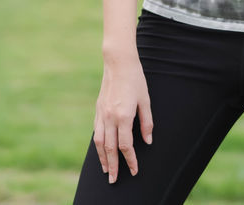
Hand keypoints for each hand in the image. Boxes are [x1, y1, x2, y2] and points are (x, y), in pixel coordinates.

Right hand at [93, 54, 153, 183]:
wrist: (118, 62)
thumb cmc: (135, 80)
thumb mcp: (145, 101)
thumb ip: (147, 123)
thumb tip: (148, 142)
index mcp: (124, 116)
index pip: (126, 145)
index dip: (130, 160)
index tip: (135, 170)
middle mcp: (110, 117)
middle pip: (109, 148)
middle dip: (113, 166)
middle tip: (114, 180)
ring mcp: (102, 113)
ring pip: (99, 141)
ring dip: (102, 158)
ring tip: (106, 169)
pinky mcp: (98, 109)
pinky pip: (96, 131)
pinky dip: (97, 144)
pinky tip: (101, 150)